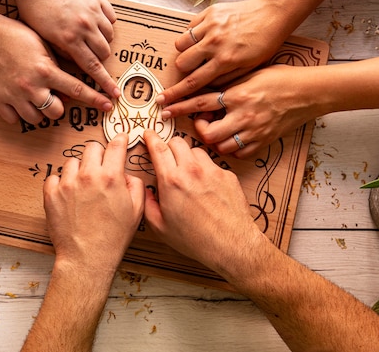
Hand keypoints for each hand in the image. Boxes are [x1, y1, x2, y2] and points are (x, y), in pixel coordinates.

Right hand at [0, 12, 113, 123]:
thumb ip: (56, 65)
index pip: (78, 89)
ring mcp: (14, 95)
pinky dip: (18, 113)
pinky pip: (14, 119)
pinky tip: (17, 101)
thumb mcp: (42, 45)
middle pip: (57, 111)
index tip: (108, 105)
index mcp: (46, 70)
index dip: (95, 99)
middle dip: (58, 106)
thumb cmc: (14, 35)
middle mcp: (32, 86)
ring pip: (36, 119)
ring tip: (34, 97)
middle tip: (51, 95)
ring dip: (39, 111)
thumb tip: (68, 86)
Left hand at [13, 0, 119, 100]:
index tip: (114, 93)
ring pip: (109, 36)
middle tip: (88, 55)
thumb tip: (76, 65)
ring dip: (102, 41)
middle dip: (99, 59)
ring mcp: (93, 11)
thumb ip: (61, 53)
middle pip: (103, 53)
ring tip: (88, 38)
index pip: (92, 67)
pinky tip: (94, 23)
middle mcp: (84, 26)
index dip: (104, 82)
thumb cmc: (33, 8)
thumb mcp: (42, 37)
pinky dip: (106, 24)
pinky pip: (111, 18)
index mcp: (69, 39)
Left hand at [43, 133, 144, 272]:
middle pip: (91, 148)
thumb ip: (135, 186)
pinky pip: (54, 177)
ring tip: (83, 189)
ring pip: (72, 162)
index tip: (119, 138)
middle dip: (98, 155)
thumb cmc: (113, 237)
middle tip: (100, 168)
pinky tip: (69, 196)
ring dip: (79, 171)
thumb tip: (127, 174)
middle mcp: (88, 176)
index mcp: (111, 177)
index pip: (115, 146)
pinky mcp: (51, 194)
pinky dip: (61, 184)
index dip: (120, 140)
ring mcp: (67, 184)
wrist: (86, 257)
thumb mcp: (136, 211)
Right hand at [143, 130, 262, 272]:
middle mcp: (191, 170)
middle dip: (169, 145)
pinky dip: (205, 169)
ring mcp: (212, 170)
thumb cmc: (195, 239)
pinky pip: (212, 163)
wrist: (231, 244)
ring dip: (187, 156)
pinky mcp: (227, 175)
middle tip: (167, 156)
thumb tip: (147, 192)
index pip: (158, 148)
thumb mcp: (160, 227)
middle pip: (177, 141)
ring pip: (195, 150)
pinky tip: (205, 186)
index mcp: (171, 181)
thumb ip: (148, 205)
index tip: (149, 134)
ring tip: (187, 172)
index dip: (151, 137)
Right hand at [158, 0, 291, 112]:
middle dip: (185, 68)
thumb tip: (203, 88)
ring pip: (181, 44)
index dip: (175, 93)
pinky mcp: (209, 12)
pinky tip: (205, 36)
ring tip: (199, 50)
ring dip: (186, 50)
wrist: (272, 13)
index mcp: (225, 60)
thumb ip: (223, 80)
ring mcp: (210, 26)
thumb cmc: (263, 44)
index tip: (162, 100)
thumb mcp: (248, 69)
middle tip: (195, 66)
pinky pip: (189, 28)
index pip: (193, 81)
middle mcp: (214, 43)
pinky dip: (193, 34)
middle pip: (182, 62)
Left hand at [162, 64, 314, 156]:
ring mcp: (253, 130)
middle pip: (207, 132)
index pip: (198, 102)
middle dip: (200, 129)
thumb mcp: (247, 74)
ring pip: (221, 145)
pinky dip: (232, 148)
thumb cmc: (278, 79)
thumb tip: (200, 88)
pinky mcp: (263, 142)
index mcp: (236, 94)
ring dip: (215, 140)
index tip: (163, 109)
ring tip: (219, 130)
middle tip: (204, 122)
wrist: (308, 92)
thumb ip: (224, 85)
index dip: (178, 106)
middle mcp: (242, 114)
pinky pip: (239, 153)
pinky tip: (233, 138)